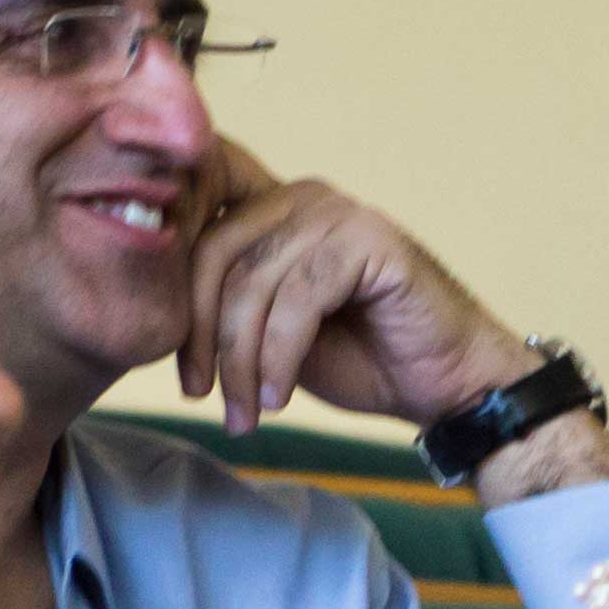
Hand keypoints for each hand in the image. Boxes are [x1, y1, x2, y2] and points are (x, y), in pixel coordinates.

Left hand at [169, 139, 535, 438]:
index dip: (183, 310)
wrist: (450, 385)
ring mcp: (340, 214)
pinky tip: (281, 396)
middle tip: (206, 397)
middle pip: (217, 259)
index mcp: (275, 209)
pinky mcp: (372, 241)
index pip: (197, 243)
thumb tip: (157, 316)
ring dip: (243, 359)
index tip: (184, 378)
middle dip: (206, 338)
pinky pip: (299, 298)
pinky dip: (280, 356)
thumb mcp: (274, 331)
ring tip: (248, 411)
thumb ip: (230, 305)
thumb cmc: (367, 360)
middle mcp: (304, 197)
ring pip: (255, 284)